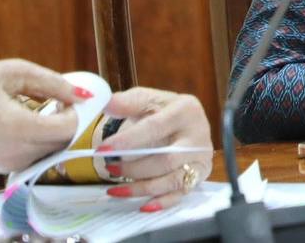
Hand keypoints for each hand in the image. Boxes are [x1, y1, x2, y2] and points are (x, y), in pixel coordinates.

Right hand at [0, 59, 84, 172]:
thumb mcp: (14, 73)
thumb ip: (54, 83)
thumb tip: (84, 95)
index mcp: (14, 127)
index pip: (67, 130)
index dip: (74, 112)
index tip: (65, 100)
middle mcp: (11, 153)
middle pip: (62, 142)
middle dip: (67, 122)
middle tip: (55, 104)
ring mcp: (6, 164)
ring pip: (52, 151)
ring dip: (55, 133)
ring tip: (36, 112)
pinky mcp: (2, 167)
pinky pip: (36, 156)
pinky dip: (41, 141)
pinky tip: (26, 125)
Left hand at [98, 87, 211, 212]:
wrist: (183, 121)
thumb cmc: (162, 111)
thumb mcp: (146, 100)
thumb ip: (126, 101)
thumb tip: (106, 103)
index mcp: (186, 110)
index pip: (155, 128)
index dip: (128, 140)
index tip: (103, 149)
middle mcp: (198, 134)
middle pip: (166, 159)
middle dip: (133, 168)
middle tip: (109, 168)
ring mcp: (201, 156)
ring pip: (172, 179)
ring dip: (141, 188)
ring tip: (115, 189)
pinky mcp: (200, 173)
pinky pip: (181, 193)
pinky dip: (162, 202)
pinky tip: (143, 205)